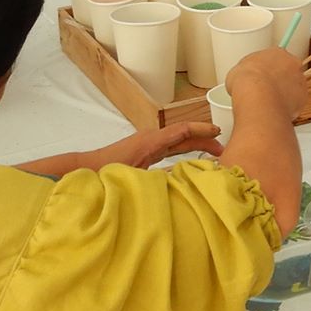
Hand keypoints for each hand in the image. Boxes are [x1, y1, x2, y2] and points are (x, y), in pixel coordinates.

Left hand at [87, 122, 222, 168]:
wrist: (87, 169)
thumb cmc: (108, 172)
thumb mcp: (136, 176)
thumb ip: (160, 177)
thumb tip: (185, 180)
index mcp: (152, 141)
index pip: (182, 130)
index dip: (202, 130)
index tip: (219, 132)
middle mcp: (152, 138)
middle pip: (183, 134)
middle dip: (204, 138)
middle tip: (224, 149)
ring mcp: (148, 144)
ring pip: (177, 140)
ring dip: (195, 144)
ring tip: (213, 152)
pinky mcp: (145, 151)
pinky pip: (170, 147)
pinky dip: (184, 149)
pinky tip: (190, 158)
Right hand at [226, 47, 307, 116]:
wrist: (257, 97)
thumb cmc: (246, 81)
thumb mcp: (238, 70)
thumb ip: (248, 71)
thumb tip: (244, 80)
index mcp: (277, 52)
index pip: (276, 59)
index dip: (268, 70)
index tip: (263, 76)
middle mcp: (293, 64)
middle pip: (288, 72)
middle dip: (279, 81)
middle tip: (266, 91)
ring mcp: (300, 81)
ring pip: (293, 88)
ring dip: (284, 95)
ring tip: (269, 104)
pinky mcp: (303, 98)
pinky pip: (295, 103)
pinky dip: (287, 107)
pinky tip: (275, 111)